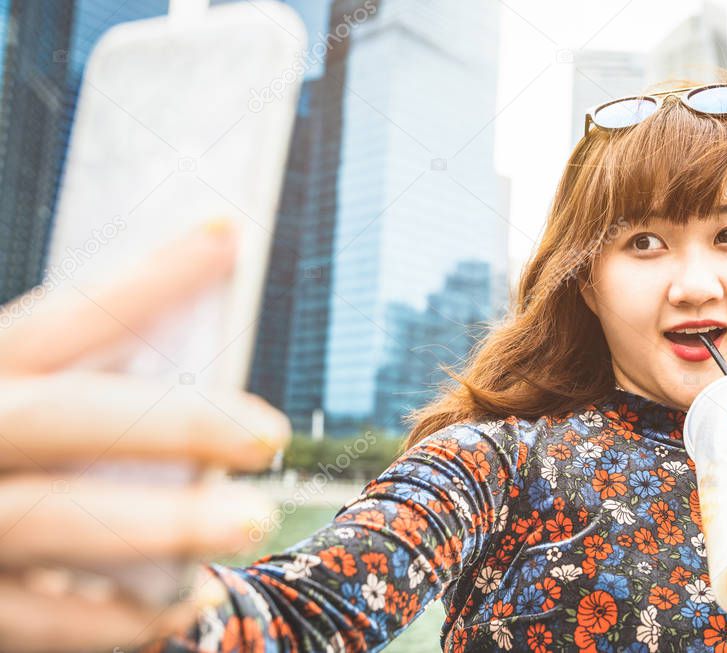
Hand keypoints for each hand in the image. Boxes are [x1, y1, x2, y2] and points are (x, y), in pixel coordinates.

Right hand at [0, 221, 290, 652]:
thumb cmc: (5, 462)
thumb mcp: (20, 407)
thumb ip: (81, 393)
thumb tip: (206, 371)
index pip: (62, 317)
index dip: (146, 277)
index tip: (231, 234)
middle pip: (65, 418)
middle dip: (175, 420)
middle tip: (273, 433)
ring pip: (55, 520)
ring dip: (164, 524)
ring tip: (253, 520)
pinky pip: (36, 622)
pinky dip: (115, 620)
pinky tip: (184, 607)